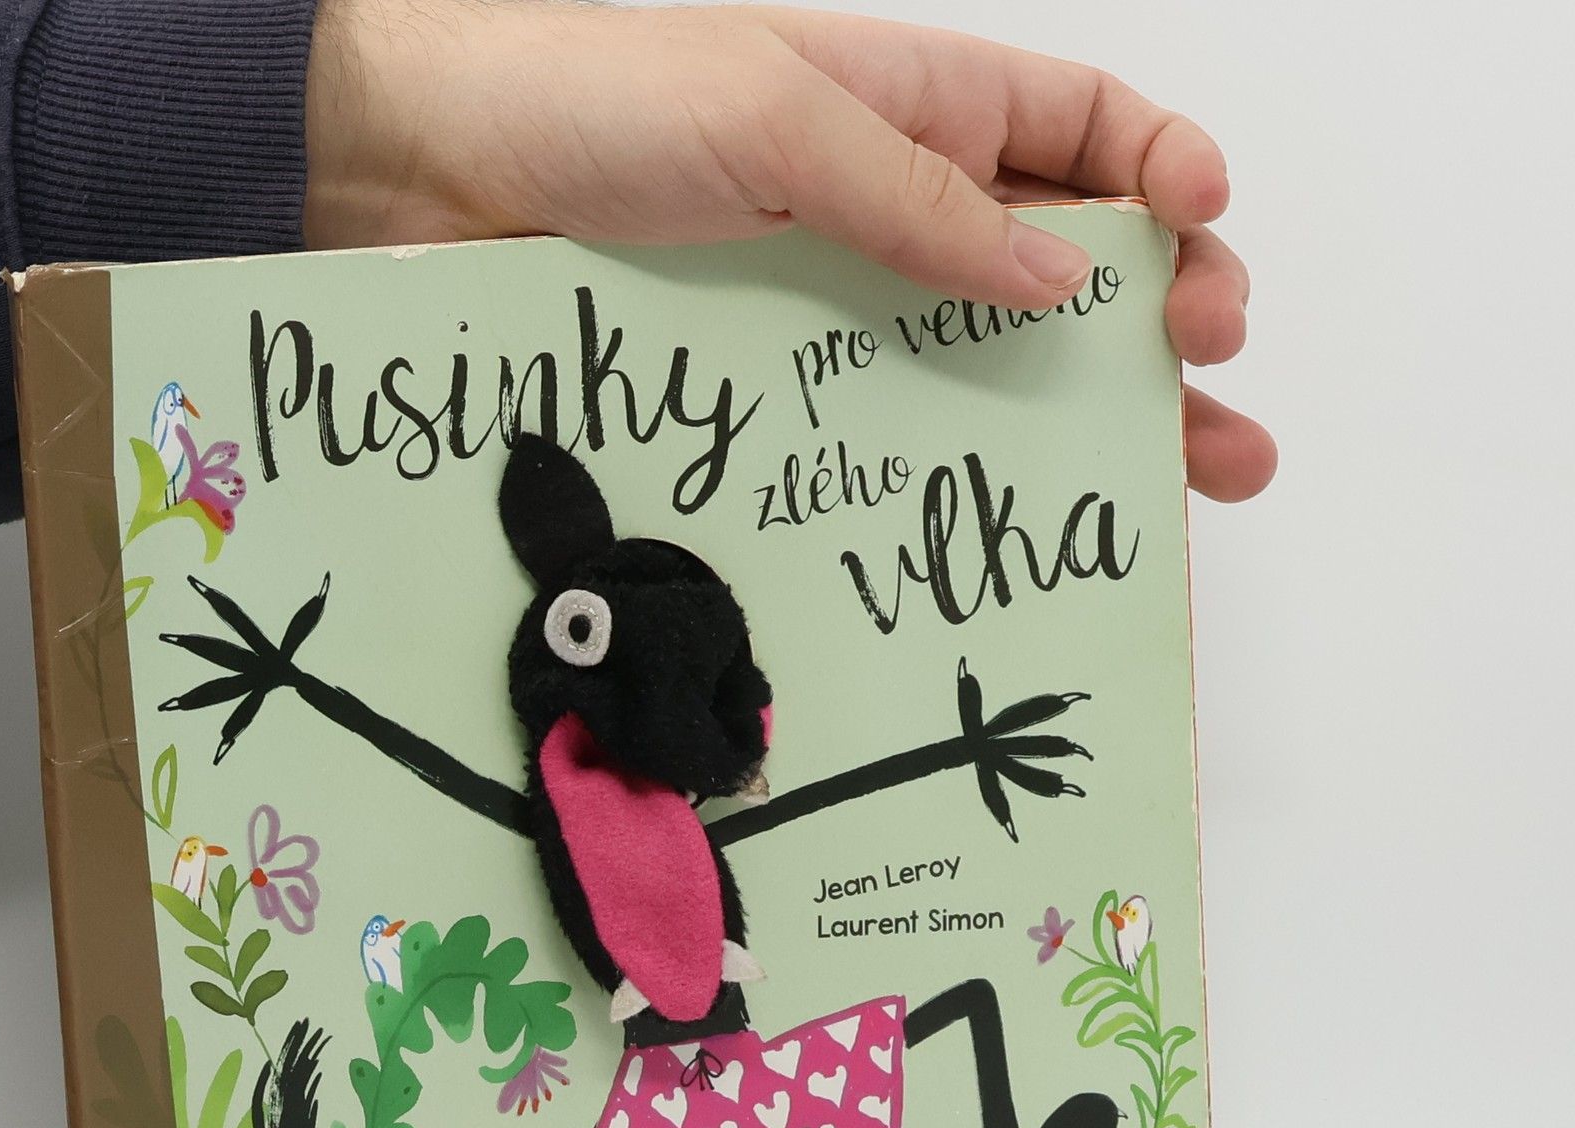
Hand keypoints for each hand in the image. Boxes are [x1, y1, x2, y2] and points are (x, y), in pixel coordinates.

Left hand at [306, 1, 1274, 501]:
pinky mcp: (769, 392)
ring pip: (992, 365)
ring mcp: (832, 310)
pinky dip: (953, 473)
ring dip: (1091, 421)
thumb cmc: (587, 101)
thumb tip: (1059, 272)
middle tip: (1212, 395)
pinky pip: (883, 433)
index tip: (1205, 236)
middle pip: (1066, 265)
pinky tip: (1010, 519)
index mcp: (912, 102)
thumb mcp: (776, 118)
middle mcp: (889, 208)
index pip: (1080, 128)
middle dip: (1160, 323)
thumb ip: (917, 196)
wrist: (421, 180)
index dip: (1162, 175)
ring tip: (1186, 483)